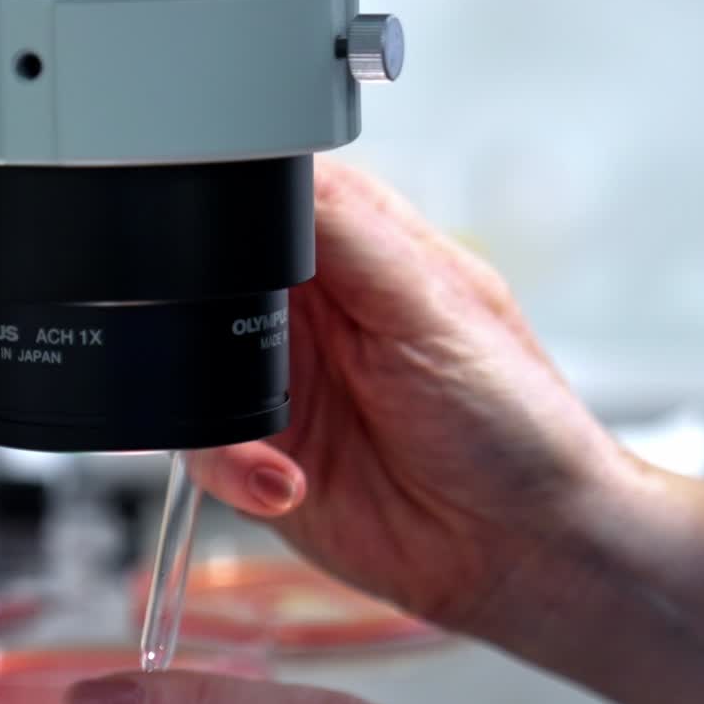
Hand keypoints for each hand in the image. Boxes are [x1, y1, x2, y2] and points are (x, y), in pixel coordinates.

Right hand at [191, 159, 628, 630]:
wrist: (515, 546)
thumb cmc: (512, 421)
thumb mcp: (432, 303)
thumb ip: (347, 232)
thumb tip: (267, 156)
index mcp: (351, 255)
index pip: (264, 198)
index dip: (226, 208)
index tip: (207, 236)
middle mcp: (308, 318)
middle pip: (206, 285)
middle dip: (200, 317)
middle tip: (244, 356)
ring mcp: (280, 389)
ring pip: (188, 370)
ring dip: (213, 409)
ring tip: (272, 441)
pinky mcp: (261, 458)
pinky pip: (203, 452)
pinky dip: (229, 468)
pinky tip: (283, 482)